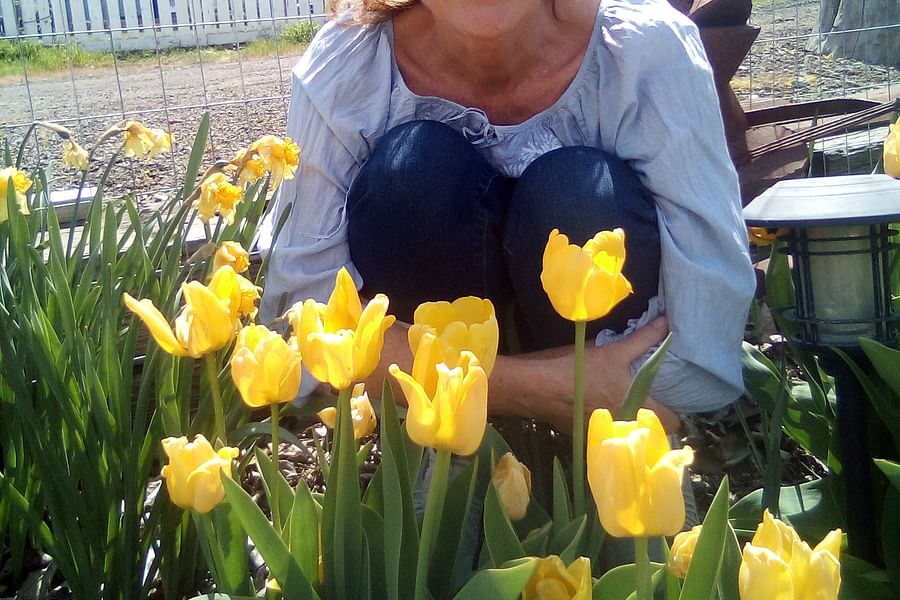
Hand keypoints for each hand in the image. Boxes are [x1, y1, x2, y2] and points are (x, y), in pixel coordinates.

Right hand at [582, 316, 678, 431]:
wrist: (540, 389)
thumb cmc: (580, 371)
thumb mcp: (614, 351)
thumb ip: (644, 338)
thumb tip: (667, 322)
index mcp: (637, 407)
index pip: (672, 421)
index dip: (675, 410)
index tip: (670, 398)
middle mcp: (626, 425)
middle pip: (652, 428)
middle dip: (653, 415)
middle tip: (650, 396)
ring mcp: (606, 433)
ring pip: (630, 430)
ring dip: (631, 419)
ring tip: (625, 400)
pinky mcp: (588, 434)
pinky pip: (608, 430)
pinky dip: (609, 420)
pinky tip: (599, 405)